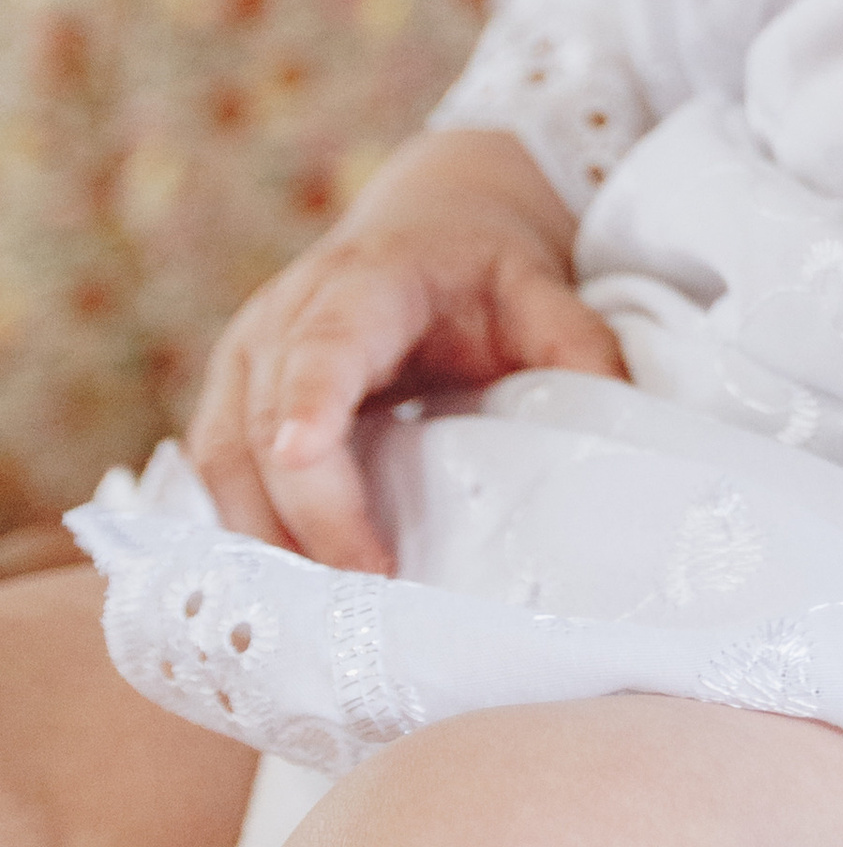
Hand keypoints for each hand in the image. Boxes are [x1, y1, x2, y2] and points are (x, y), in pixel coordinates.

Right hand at [187, 129, 625, 567]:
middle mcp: (281, 320)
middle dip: (305, 513)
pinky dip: (248, 536)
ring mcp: (244, 364)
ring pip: (224, 461)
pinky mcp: (233, 406)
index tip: (305, 456)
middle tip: (367, 589)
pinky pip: (218, 479)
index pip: (322, 346)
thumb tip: (619, 420)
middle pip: (261, 424)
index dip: (308, 403)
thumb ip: (577, 347)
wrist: (427, 232)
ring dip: (265, 540)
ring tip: (328, 614)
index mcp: (361, 283)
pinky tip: (290, 592)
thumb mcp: (540, 290)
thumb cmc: (481, 272)